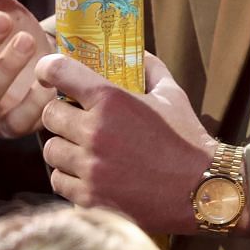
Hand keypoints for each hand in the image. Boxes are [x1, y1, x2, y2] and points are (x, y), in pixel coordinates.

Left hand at [37, 52, 220, 235]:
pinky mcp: (89, 196)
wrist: (201, 189)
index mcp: (111, 99)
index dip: (48, 69)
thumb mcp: (172, 94)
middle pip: (49, 114)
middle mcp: (95, 131)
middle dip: (61, 113)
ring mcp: (90, 166)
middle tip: (77, 118)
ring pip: (50, 149)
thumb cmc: (187, 139)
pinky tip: (88, 172)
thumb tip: (133, 53)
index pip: (58, 71)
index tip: (49, 74)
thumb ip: (149, 68)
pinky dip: (69, 176)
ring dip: (64, 146)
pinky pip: (58, 181)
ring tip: (83, 148)